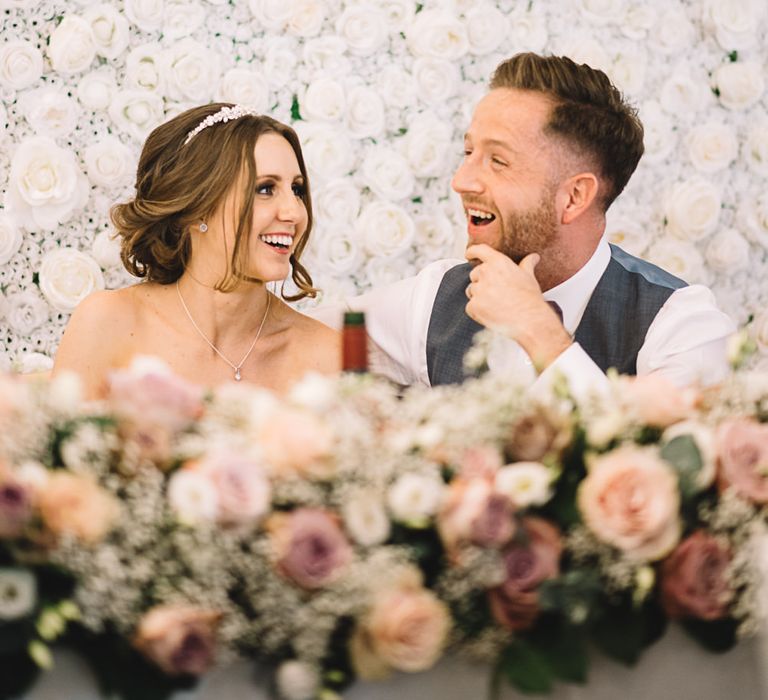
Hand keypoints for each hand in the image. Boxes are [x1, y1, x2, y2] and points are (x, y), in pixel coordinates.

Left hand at [464, 244, 571, 370]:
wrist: (529, 320)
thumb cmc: (530, 299)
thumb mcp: (529, 277)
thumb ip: (527, 264)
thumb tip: (534, 257)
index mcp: (498, 263)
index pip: (480, 250)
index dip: (472, 251)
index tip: (468, 254)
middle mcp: (486, 273)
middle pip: (474, 274)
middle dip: (482, 282)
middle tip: (497, 293)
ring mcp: (478, 290)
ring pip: (471, 291)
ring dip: (479, 297)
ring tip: (496, 304)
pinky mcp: (473, 305)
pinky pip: (470, 307)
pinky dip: (477, 311)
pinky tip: (492, 314)